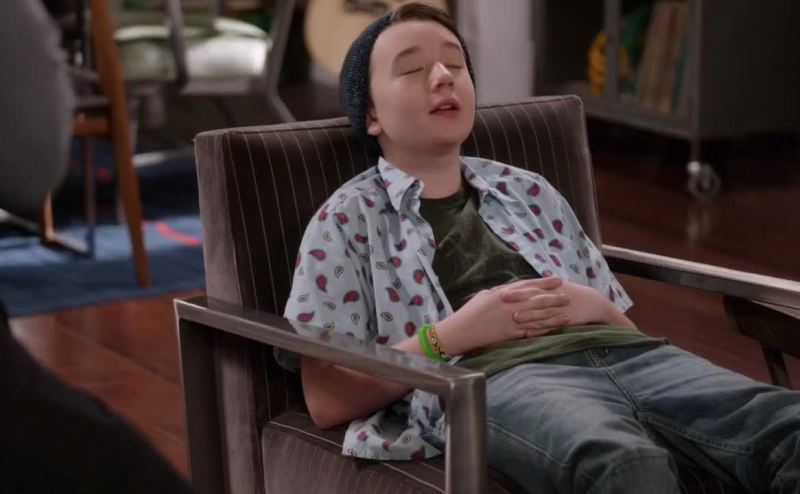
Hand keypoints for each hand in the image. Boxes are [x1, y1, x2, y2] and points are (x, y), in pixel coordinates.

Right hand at [435, 277, 569, 354]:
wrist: (461, 331)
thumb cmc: (470, 312)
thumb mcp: (484, 296)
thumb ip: (500, 292)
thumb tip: (511, 291)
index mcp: (504, 294)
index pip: (528, 286)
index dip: (544, 283)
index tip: (558, 280)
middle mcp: (511, 306)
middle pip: (537, 301)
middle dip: (554, 298)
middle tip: (568, 297)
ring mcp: (512, 321)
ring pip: (538, 317)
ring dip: (554, 315)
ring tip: (567, 313)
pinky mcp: (512, 335)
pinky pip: (532, 332)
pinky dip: (544, 330)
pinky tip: (554, 328)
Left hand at [506, 280, 618, 335]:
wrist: (592, 302)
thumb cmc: (566, 294)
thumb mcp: (550, 289)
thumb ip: (531, 290)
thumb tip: (507, 291)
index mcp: (545, 287)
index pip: (525, 285)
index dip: (510, 288)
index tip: (494, 290)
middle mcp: (550, 296)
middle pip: (531, 295)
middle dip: (516, 297)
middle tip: (499, 298)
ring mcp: (557, 309)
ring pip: (540, 311)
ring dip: (527, 314)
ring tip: (514, 317)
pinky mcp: (564, 320)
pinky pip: (550, 326)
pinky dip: (540, 329)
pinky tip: (528, 333)